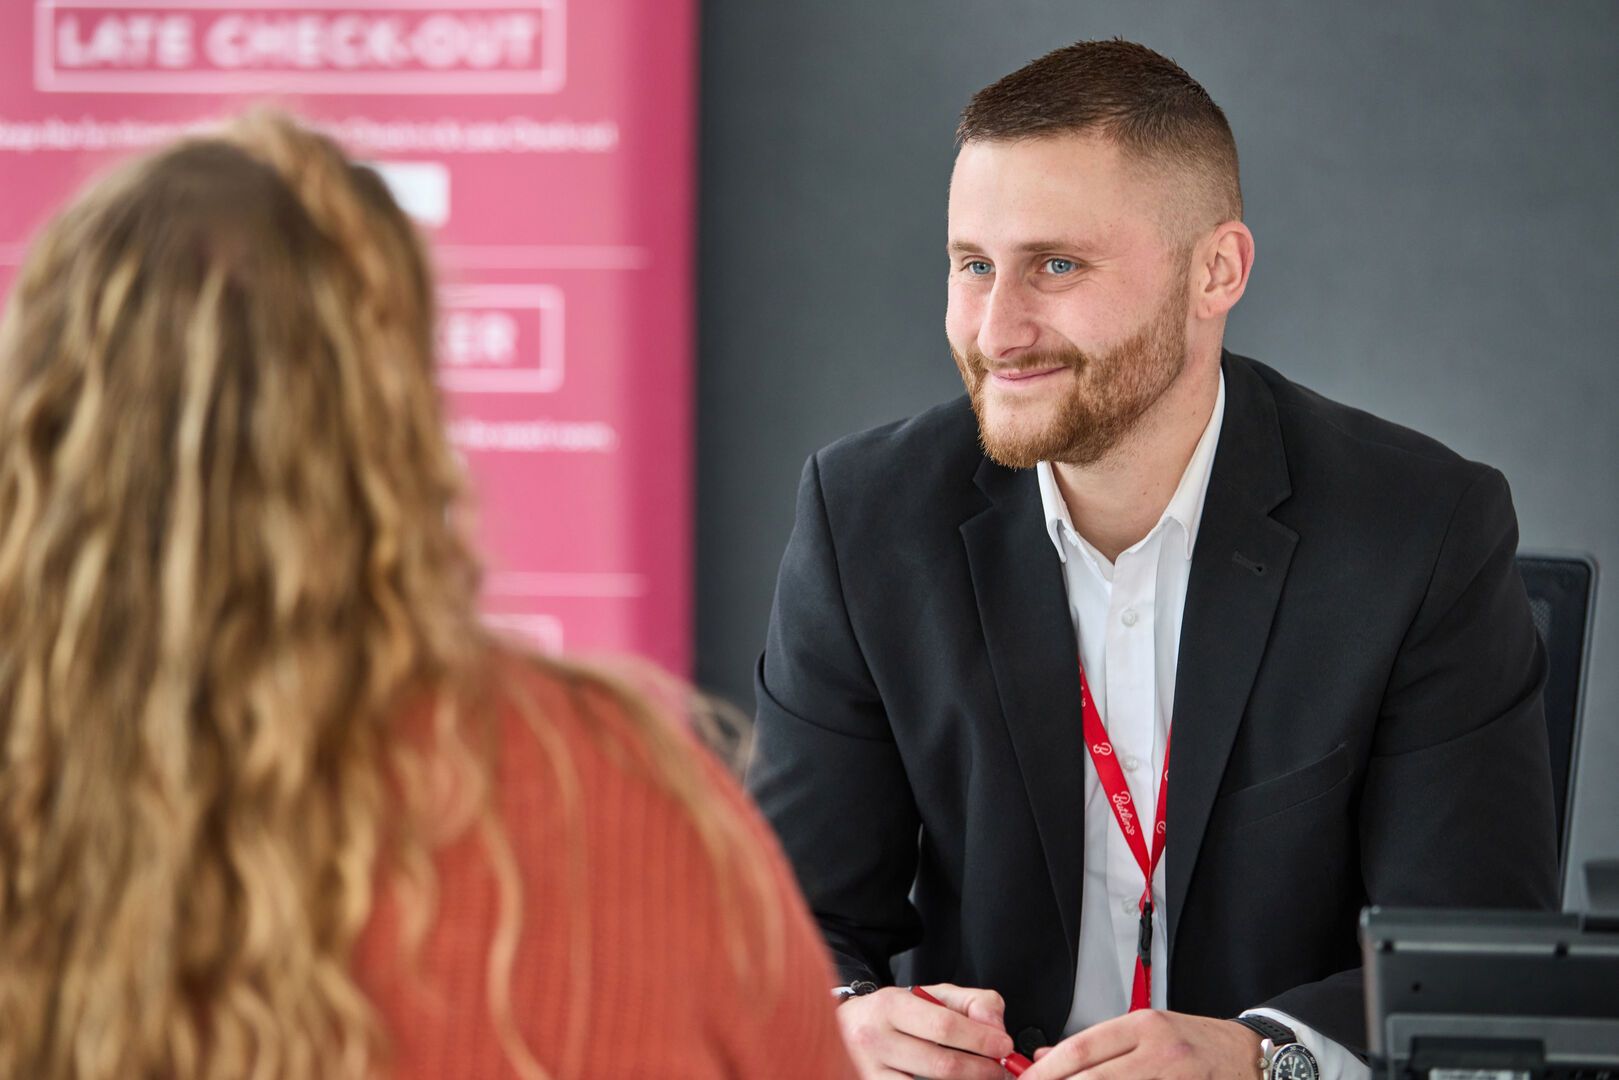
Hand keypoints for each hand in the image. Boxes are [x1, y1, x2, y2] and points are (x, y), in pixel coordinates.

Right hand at [836, 982, 1015, 1079]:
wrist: (844, 1028)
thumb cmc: (895, 1015)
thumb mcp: (931, 995)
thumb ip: (971, 1002)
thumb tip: (995, 1027)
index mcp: (891, 1006)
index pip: (944, 1026)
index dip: (981, 1040)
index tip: (1003, 1046)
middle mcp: (874, 1039)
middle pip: (941, 1065)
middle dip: (980, 1070)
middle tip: (999, 1070)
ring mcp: (868, 1072)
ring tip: (977, 1078)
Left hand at [1019, 1010, 1262, 1079]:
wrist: (1248, 1056)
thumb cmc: (1194, 1044)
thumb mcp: (1145, 1032)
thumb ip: (1098, 1046)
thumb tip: (1044, 1057)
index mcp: (1144, 1026)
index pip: (1081, 1049)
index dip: (1047, 1070)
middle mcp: (1160, 1051)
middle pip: (1093, 1078)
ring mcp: (1176, 1077)